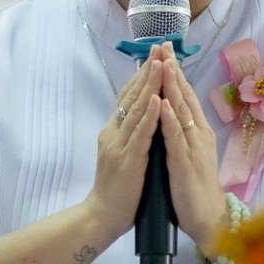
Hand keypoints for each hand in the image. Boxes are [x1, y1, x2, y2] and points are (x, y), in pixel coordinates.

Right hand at [81, 60, 163, 247]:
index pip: (129, 96)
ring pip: (137, 110)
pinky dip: (150, 116)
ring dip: (151, 85)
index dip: (142, 74)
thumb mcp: (122, 154)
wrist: (101, 217)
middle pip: (132, 96)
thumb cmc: (117, 190)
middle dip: (148, 70)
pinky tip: (159, 100)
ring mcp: (119, 146)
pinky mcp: (127, 161)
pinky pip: (140, 135)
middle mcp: (113, 133)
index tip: (156, 53)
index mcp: (114, 131)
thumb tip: (143, 115)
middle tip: (160, 46)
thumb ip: (130, 134)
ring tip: (162, 63)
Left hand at [150, 50, 229, 252]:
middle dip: (174, 70)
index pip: (186, 96)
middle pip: (186, 96)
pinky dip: (169, 119)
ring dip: (172, 86)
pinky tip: (162, 103)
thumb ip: (182, 134)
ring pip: (182, 111)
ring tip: (163, 63)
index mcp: (198, 132)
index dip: (175, 73)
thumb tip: (171, 113)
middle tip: (163, 45)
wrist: (209, 220)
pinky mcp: (186, 164)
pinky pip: (176, 138)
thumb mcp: (188, 154)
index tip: (164, 51)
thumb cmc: (195, 189)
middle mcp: (199, 134)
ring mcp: (194, 148)